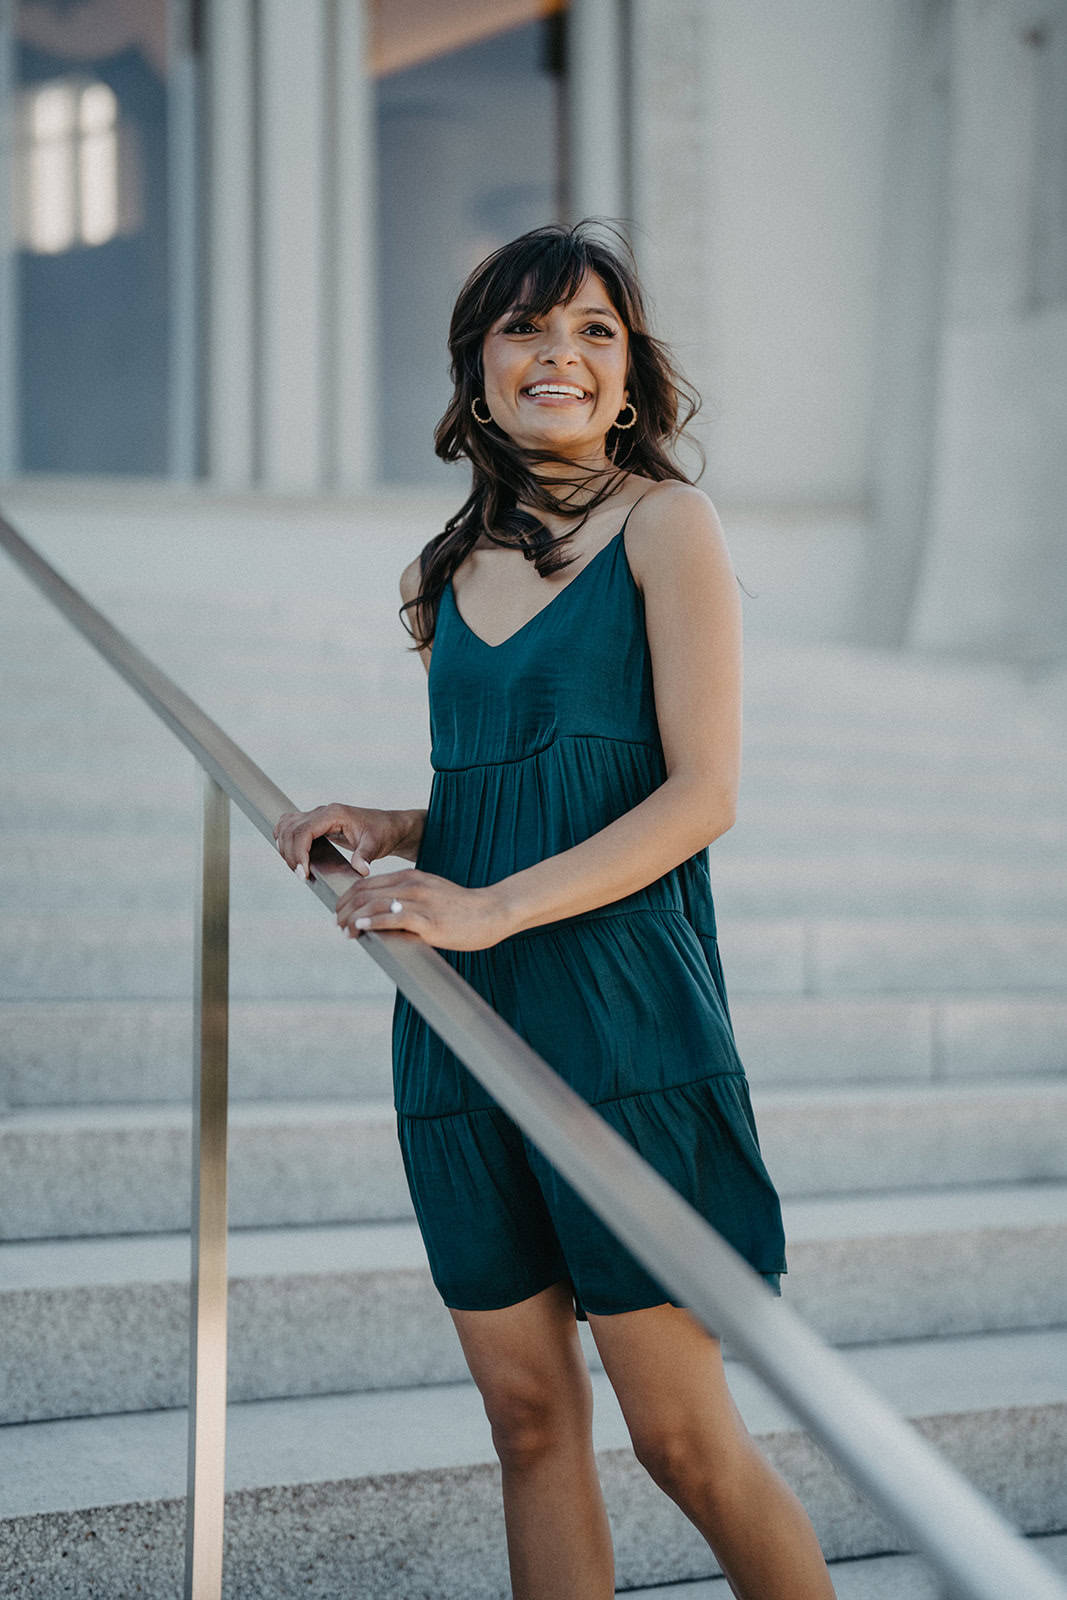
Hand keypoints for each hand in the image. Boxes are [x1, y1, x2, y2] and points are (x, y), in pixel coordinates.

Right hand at [274, 803, 410, 879]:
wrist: (387, 827)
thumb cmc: (382, 833)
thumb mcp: (376, 845)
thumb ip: (366, 856)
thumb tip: (361, 870)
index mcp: (333, 814)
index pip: (303, 831)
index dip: (298, 853)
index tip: (303, 873)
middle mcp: (321, 812)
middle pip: (290, 830)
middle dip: (291, 855)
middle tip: (302, 876)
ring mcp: (316, 816)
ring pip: (286, 827)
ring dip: (285, 848)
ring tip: (298, 869)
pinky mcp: (314, 823)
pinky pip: (290, 827)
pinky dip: (285, 840)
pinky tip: (292, 857)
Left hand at [334, 869, 513, 951]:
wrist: (493, 911)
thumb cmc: (464, 909)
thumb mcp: (433, 895)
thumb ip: (410, 900)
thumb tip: (386, 916)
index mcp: (412, 876)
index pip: (368, 883)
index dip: (349, 897)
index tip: (341, 912)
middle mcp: (412, 884)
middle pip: (365, 892)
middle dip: (345, 908)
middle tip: (337, 923)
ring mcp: (419, 901)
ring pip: (373, 904)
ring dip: (353, 918)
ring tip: (344, 930)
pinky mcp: (427, 920)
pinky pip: (392, 918)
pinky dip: (371, 922)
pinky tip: (360, 928)